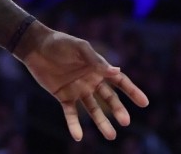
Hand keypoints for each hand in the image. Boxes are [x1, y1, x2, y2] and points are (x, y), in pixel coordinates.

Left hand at [16, 24, 148, 141]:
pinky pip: (71, 114)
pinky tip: (79, 136)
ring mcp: (78, 90)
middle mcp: (91, 81)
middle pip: (108, 99)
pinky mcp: (63, 97)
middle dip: (118, 110)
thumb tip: (117, 71)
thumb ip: (96, 60)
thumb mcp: (79, 48)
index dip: (132, 91)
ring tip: (111, 136)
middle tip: (125, 122)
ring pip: (93, 110)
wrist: (35, 47)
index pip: (119, 81)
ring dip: (102, 123)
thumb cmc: (60, 43)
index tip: (144, 103)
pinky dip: (74, 125)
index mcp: (97, 68)